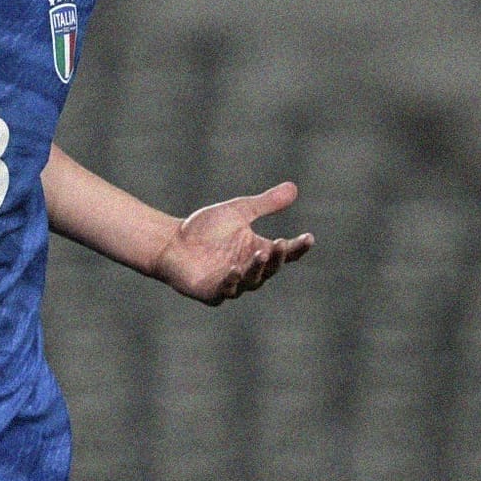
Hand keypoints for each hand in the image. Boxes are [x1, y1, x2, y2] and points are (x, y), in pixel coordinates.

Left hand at [153, 182, 313, 304]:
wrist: (171, 241)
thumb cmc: (205, 228)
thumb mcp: (238, 211)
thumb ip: (265, 203)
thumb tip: (293, 187)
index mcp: (258, 251)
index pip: (285, 253)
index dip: (298, 247)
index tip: (309, 238)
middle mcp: (249, 270)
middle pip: (271, 268)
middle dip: (277, 258)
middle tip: (281, 244)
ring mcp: (232, 284)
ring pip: (252, 281)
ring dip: (257, 269)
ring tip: (260, 253)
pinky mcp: (212, 293)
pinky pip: (226, 290)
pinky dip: (232, 281)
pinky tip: (235, 270)